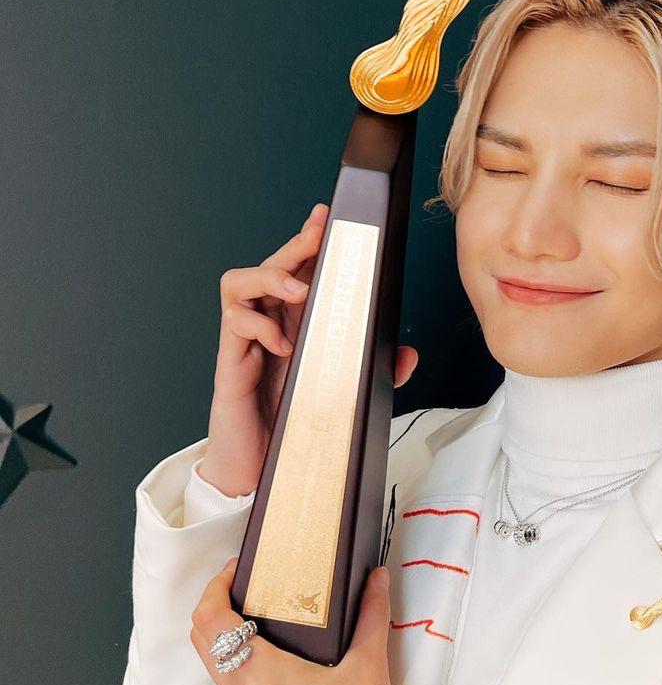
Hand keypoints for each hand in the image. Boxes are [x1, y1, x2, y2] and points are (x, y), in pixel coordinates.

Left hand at [189, 557, 407, 684]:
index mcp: (259, 677)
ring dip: (229, 635)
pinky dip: (243, 662)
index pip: (209, 621)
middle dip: (218, 606)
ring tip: (269, 612)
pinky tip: (282, 653)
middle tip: (252, 583)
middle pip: (203, 641)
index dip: (215, 586)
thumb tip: (375, 577)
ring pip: (218, 667)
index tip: (239, 567)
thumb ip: (370, 615)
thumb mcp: (370, 667)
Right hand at [201, 201, 419, 495]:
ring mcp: (246, 339)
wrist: (258, 469)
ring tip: (297, 290)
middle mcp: (270, 323)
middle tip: (319, 235)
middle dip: (297, 244)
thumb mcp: (346, 393)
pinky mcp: (231, 362)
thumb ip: (377, 371)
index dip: (310, 238)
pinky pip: (233, 323)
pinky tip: (282, 344)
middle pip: (274, 264)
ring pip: (241, 281)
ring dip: (269, 275)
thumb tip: (408, 353)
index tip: (327, 215)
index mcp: (297, 322)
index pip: (300, 267)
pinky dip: (258, 325)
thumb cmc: (294, 424)